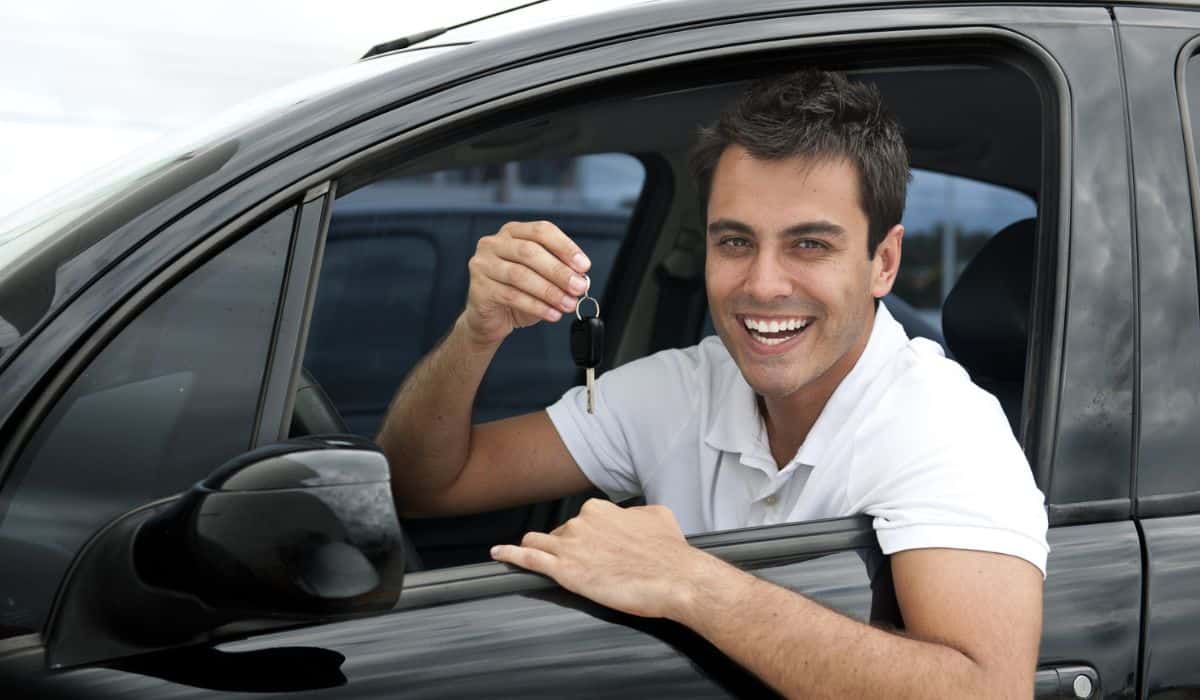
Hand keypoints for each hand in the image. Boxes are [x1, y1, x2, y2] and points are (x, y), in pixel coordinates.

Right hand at [462, 220, 591, 347]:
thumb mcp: (542, 277)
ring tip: (568, 304)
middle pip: (530, 252)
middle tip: (579, 287)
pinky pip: (511, 296)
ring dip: (550, 291)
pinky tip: (552, 313)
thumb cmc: (517, 293)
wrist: (490, 319)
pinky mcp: (478, 288)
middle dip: (559, 271)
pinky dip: (536, 306)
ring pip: (520, 275)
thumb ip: (559, 272)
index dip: (565, 247)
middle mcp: (494, 243)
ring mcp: (483, 264)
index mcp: (513, 232)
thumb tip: (580, 277)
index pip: (541, 231)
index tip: (584, 265)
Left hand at [491, 499, 714, 619]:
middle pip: (559, 533)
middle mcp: (581, 522)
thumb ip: (636, 514)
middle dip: (564, 546)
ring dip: (537, 549)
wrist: (675, 578)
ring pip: (539, 543)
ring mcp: (570, 546)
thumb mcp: (657, 516)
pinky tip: (498, 554)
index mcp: (600, 510)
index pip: (580, 520)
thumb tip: (633, 518)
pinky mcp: (564, 571)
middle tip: (578, 563)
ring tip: (527, 556)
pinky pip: (527, 558)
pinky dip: (510, 554)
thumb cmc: (669, 552)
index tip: (587, 545)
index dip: (582, 535)